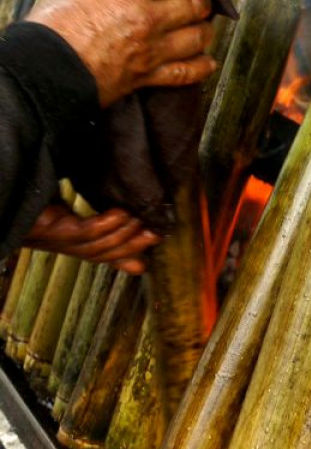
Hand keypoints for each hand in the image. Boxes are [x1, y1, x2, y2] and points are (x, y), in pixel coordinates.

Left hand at [24, 203, 157, 273]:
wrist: (6, 193)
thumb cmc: (35, 200)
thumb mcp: (72, 207)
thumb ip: (99, 218)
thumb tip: (126, 219)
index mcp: (67, 242)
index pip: (103, 255)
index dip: (129, 255)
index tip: (157, 241)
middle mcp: (61, 246)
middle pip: (101, 254)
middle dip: (132, 246)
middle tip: (158, 233)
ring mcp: (54, 240)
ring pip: (95, 248)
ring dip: (123, 236)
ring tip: (143, 220)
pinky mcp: (49, 230)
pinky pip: (82, 233)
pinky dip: (105, 225)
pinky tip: (121, 214)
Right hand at [27, 0, 217, 106]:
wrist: (43, 74)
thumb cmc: (50, 31)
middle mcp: (146, 19)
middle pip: (197, 4)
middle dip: (201, 1)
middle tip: (195, 2)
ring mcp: (151, 50)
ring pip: (200, 37)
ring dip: (203, 31)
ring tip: (196, 28)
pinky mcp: (149, 77)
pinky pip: (189, 72)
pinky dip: (202, 66)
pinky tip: (204, 59)